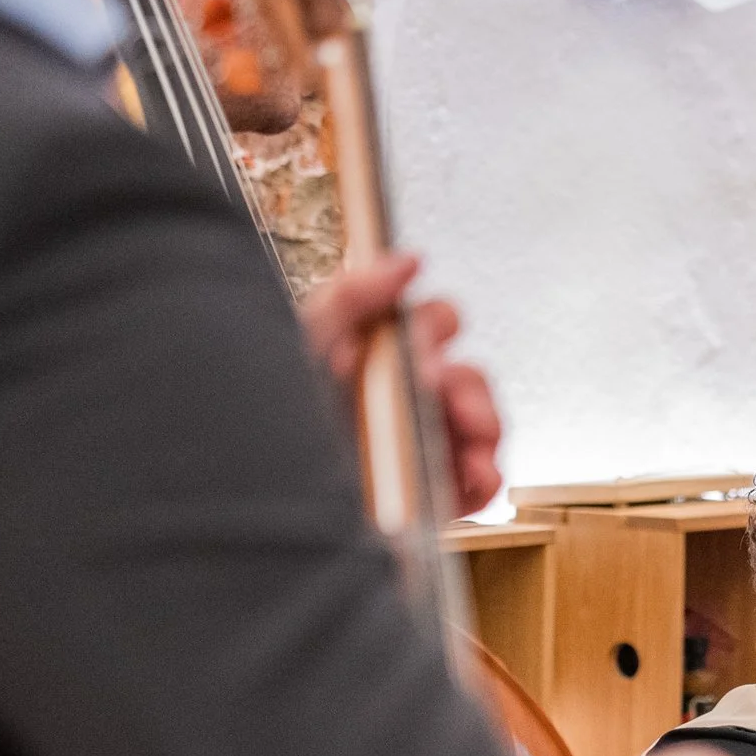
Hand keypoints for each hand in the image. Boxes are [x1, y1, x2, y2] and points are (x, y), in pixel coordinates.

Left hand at [299, 254, 505, 516]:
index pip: (435, 325)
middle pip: (471, 374)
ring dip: (481, 420)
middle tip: (431, 388)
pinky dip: (484, 474)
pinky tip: (464, 470)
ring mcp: (427, 448)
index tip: (415, 347)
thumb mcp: (305, 340)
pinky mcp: (439, 494)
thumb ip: (352, 292)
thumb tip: (409, 261)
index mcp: (384, 359)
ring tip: (456, 428)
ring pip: (485, 423)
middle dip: (464, 379)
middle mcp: (410, 402)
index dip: (434, 329)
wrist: (270, 488)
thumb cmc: (277, 413)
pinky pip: (485, 479)